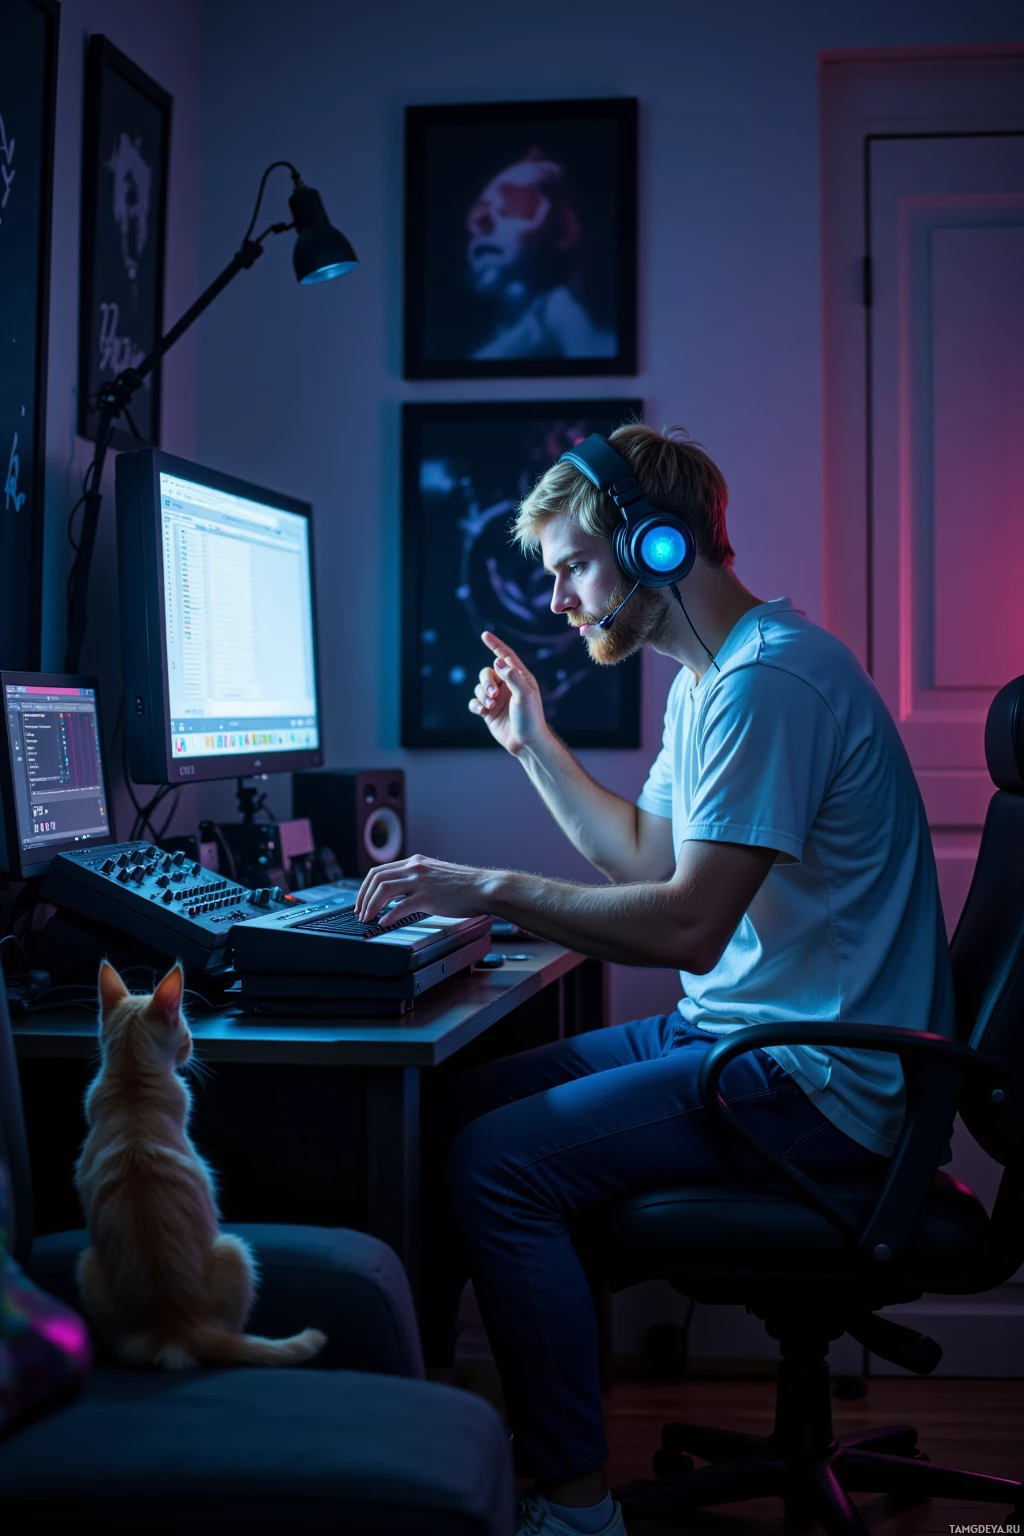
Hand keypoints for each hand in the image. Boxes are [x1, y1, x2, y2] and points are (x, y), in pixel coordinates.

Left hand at [355, 854, 494, 927]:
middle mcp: (415, 867)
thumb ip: (418, 879)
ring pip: (383, 889)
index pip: (380, 871)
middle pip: (376, 878)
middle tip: (359, 912)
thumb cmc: (465, 885)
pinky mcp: (427, 897)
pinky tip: (384, 923)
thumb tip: (400, 895)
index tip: (362, 901)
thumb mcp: (436, 875)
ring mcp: (420, 881)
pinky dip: (388, 916)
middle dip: (362, 896)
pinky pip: (400, 907)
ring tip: (367, 918)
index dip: (365, 887)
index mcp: (416, 862)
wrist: (484, 887)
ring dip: (370, 905)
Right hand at [469, 631, 547, 755]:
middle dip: (486, 681)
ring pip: (480, 687)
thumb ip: (512, 677)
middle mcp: (507, 685)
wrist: (526, 743)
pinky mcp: (489, 711)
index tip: (485, 635)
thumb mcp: (525, 695)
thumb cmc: (531, 718)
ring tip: (490, 705)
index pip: (506, 656)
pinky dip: (476, 704)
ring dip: (482, 694)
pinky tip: (482, 711)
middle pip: (488, 672)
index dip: (495, 645)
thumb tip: (497, 661)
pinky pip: (475, 702)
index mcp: (520, 678)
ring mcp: (497, 699)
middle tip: (493, 694)